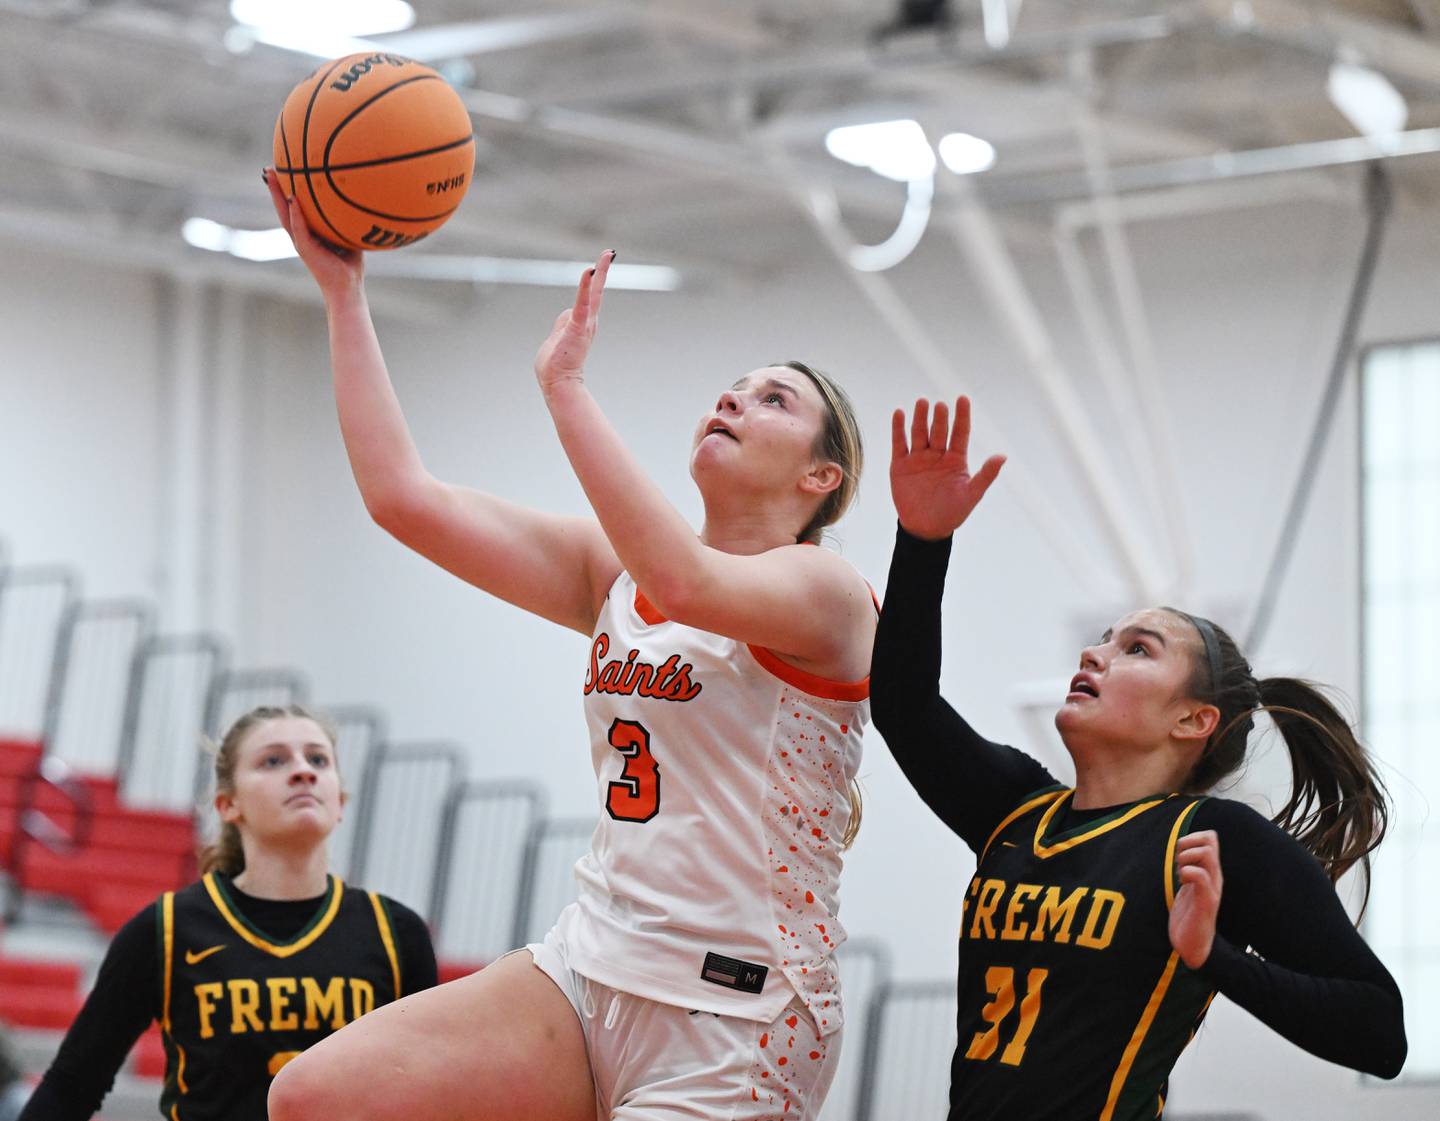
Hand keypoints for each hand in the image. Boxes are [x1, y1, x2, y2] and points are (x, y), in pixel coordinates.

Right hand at [263, 168, 363, 295]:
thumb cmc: (350, 265)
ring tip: (272, 176)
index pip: (294, 207)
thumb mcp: (349, 237)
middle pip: (284, 207)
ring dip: (277, 195)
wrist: (347, 289)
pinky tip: (292, 199)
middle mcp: (301, 235)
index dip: (287, 190)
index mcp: (308, 232)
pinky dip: (295, 215)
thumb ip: (347, 221)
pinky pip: (299, 229)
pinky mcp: (306, 250)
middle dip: (276, 188)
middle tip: (269, 168)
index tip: (283, 170)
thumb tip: (358, 199)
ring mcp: (301, 242)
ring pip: (285, 215)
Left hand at [535, 250, 613, 397]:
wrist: (557, 382)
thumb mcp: (557, 337)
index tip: (601, 263)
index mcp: (583, 324)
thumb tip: (566, 314)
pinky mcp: (578, 327)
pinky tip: (589, 271)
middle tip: (609, 252)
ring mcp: (584, 324)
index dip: (595, 280)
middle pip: (597, 291)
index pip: (589, 298)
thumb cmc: (555, 364)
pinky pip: (582, 303)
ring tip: (605, 258)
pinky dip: (585, 287)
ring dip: (598, 275)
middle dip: (603, 270)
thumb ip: (562, 323)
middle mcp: (588, 322)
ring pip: (590, 295)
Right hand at [889, 397, 1004, 539]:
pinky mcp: (900, 465)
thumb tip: (1002, 456)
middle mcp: (938, 454)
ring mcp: (918, 458)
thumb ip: (986, 475)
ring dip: (920, 418)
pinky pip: (899, 443)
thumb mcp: (972, 494)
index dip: (962, 416)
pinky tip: (899, 414)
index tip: (962, 399)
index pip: (960, 432)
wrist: (925, 528)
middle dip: (940, 418)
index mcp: (956, 459)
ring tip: (922, 403)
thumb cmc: (952, 512)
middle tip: (940, 405)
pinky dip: (898, 428)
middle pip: (939, 430)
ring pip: (920, 433)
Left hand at [1169, 830, 1222, 968]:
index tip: (1181, 854)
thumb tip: (1179, 850)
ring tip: (1180, 873)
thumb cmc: (1187, 916)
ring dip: (1186, 857)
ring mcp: (1212, 888)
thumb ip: (1188, 869)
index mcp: (1210, 871)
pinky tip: (1181, 883)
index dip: (1193, 837)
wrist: (1194, 946)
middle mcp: (1214, 877)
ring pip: (1207, 854)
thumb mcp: (1187, 886)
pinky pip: (1200, 876)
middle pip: (1210, 840)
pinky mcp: (1206, 901)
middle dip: (1188, 843)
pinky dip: (1186, 872)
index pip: (1211, 837)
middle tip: (1179, 863)